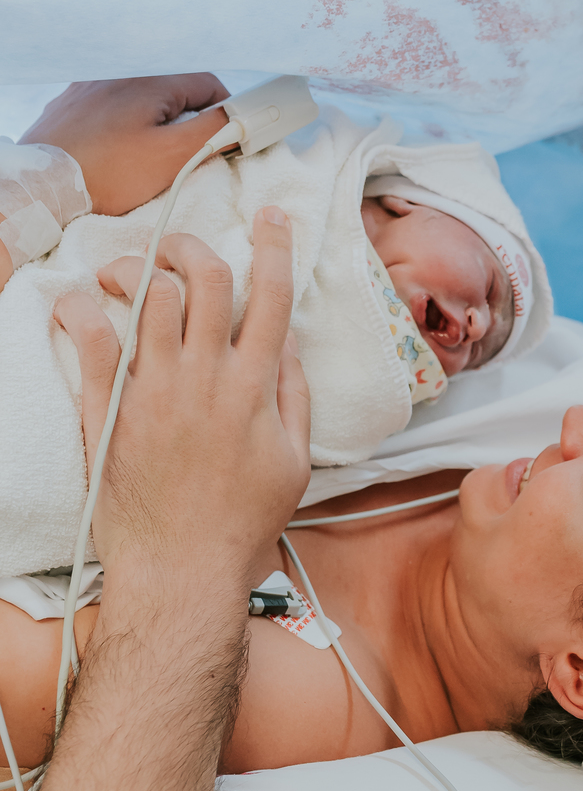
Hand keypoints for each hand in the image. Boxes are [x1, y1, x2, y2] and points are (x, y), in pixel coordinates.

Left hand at [20, 76, 230, 215]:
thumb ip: (212, 132)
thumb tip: (240, 117)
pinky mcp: (73, 102)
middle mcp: (120, 73)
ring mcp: (92, 85)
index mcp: (150, 81)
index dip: (226, 112)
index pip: (208, 84)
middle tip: (187, 156)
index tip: (228, 138)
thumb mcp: (172, 157)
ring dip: (156, 123)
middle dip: (189, 120)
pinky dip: (126, 125)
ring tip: (149, 158)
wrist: (44, 186)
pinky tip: (118, 152)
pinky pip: (114, 107)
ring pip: (144, 99)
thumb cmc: (106, 174)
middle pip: (175, 91)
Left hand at [53, 209, 309, 584]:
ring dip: (137, 269)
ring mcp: (153, 392)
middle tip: (181, 249)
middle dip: (192, 244)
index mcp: (255, 389)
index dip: (274, 248)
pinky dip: (81, 310)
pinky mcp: (109, 411)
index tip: (271, 219)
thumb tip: (290, 350)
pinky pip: (91, 342)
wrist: (182, 571)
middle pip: (203, 278)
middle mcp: (204, 379)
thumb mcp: (294, 466)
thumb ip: (294, 401)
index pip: (270, 298)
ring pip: (147, 296)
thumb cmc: (241, 528)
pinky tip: (79, 302)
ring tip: (127, 274)